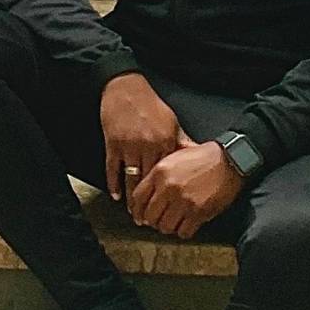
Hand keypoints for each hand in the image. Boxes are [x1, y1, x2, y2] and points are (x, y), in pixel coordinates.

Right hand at [99, 73, 182, 209]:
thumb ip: (181, 141)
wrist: (125, 88)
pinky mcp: (113, 144)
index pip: (167, 175)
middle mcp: (148, 146)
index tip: (168, 208)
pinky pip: (113, 168)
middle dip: (149, 202)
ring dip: (132, 198)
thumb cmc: (150, 105)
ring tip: (134, 214)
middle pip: (149, 182)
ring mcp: (129, 146)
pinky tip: (116, 196)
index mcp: (164, 142)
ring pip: (131, 178)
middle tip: (149, 220)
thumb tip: (196, 155)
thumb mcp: (171, 122)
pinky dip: (114, 183)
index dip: (167, 194)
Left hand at [131, 140, 245, 237]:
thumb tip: (144, 189)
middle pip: (149, 216)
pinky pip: (183, 232)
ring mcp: (183, 202)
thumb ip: (157, 171)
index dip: (136, 210)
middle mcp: (168, 188)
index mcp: (160, 172)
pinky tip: (185, 225)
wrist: (228, 161)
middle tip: (155, 221)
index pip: (138, 197)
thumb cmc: (202, 156)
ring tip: (171, 223)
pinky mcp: (198, 213)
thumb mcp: (173, 155)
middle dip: (151, 221)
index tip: (137, 215)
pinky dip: (183, 231)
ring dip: (167, 227)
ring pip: (165, 227)